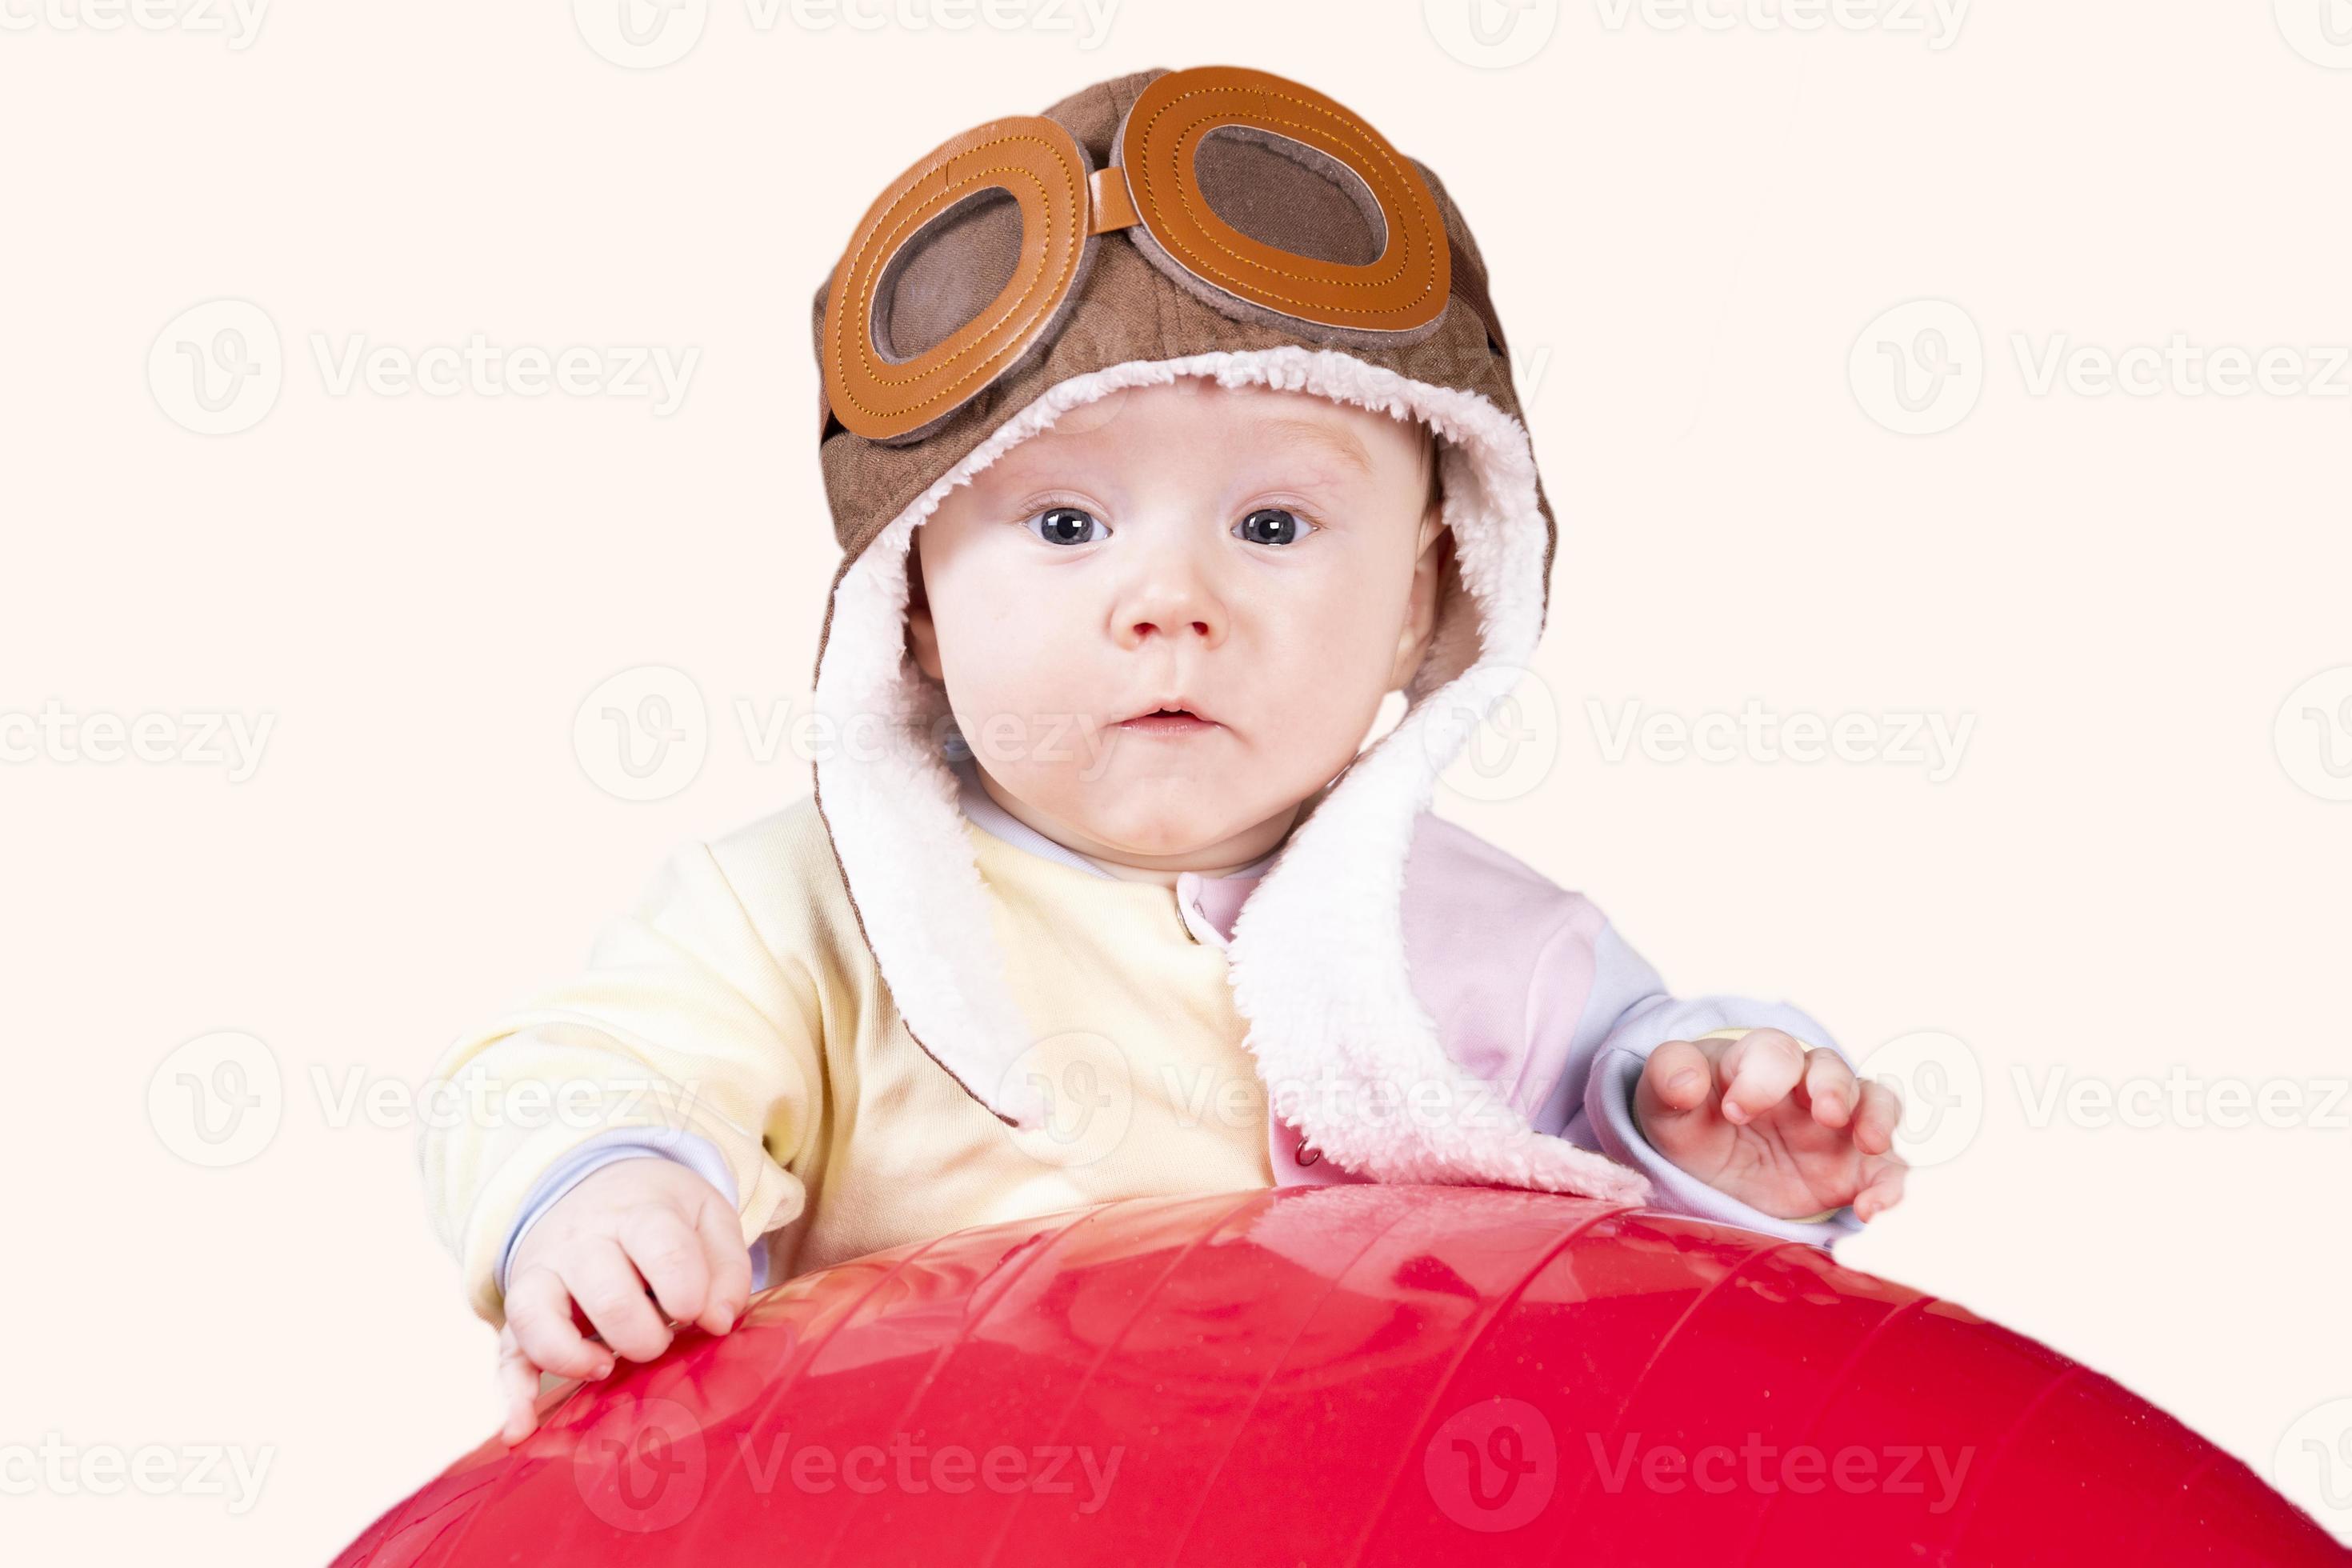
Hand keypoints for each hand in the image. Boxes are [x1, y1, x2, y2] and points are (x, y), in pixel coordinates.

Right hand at [495, 1158, 752, 1444]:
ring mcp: (543, 1274)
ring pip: (535, 1315)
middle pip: (605, 1292)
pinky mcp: (522, 1313)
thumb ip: (726, 1267)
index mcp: (637, 1213)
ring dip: (572, 1355)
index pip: (662, 1246)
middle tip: (660, 1339)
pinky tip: (520, 1430)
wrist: (596, 1183)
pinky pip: (506, 1353)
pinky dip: (511, 1394)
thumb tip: (718, 1323)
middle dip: (643, 1334)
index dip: (687, 1288)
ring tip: (606, 1367)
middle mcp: (581, 1242)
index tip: (695, 1311)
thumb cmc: (663, 1214)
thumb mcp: (707, 1217)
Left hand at [1635, 1028, 1906, 1222]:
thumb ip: (1668, 1079)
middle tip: (1826, 1113)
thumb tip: (1686, 1082)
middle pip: (1833, 1068)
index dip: (1761, 1076)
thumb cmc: (1691, 1122)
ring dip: (1878, 1117)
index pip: (1773, 1052)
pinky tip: (1871, 1210)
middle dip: (1834, 1086)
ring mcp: (1836, 1127)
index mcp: (1758, 1063)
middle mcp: (1805, 1087)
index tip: (1735, 1111)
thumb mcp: (1663, 1102)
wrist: (1709, 1173)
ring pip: (1875, 1103)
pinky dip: (1890, 1187)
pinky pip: (1888, 1171)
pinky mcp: (1854, 1170)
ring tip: (1870, 1142)